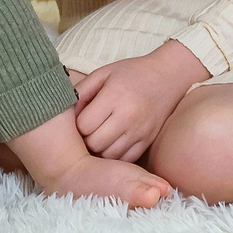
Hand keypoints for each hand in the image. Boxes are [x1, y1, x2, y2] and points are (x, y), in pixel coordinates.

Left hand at [71, 40, 206, 161]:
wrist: (167, 77)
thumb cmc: (131, 74)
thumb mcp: (103, 73)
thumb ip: (82, 91)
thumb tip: (65, 113)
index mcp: (115, 96)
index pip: (84, 125)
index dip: (77, 125)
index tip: (80, 119)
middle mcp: (128, 116)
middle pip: (94, 143)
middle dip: (86, 140)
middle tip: (87, 132)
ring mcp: (140, 131)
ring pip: (109, 155)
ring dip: (99, 150)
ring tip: (98, 137)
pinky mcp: (148, 141)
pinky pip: (125, 159)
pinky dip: (115, 155)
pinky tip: (112, 143)